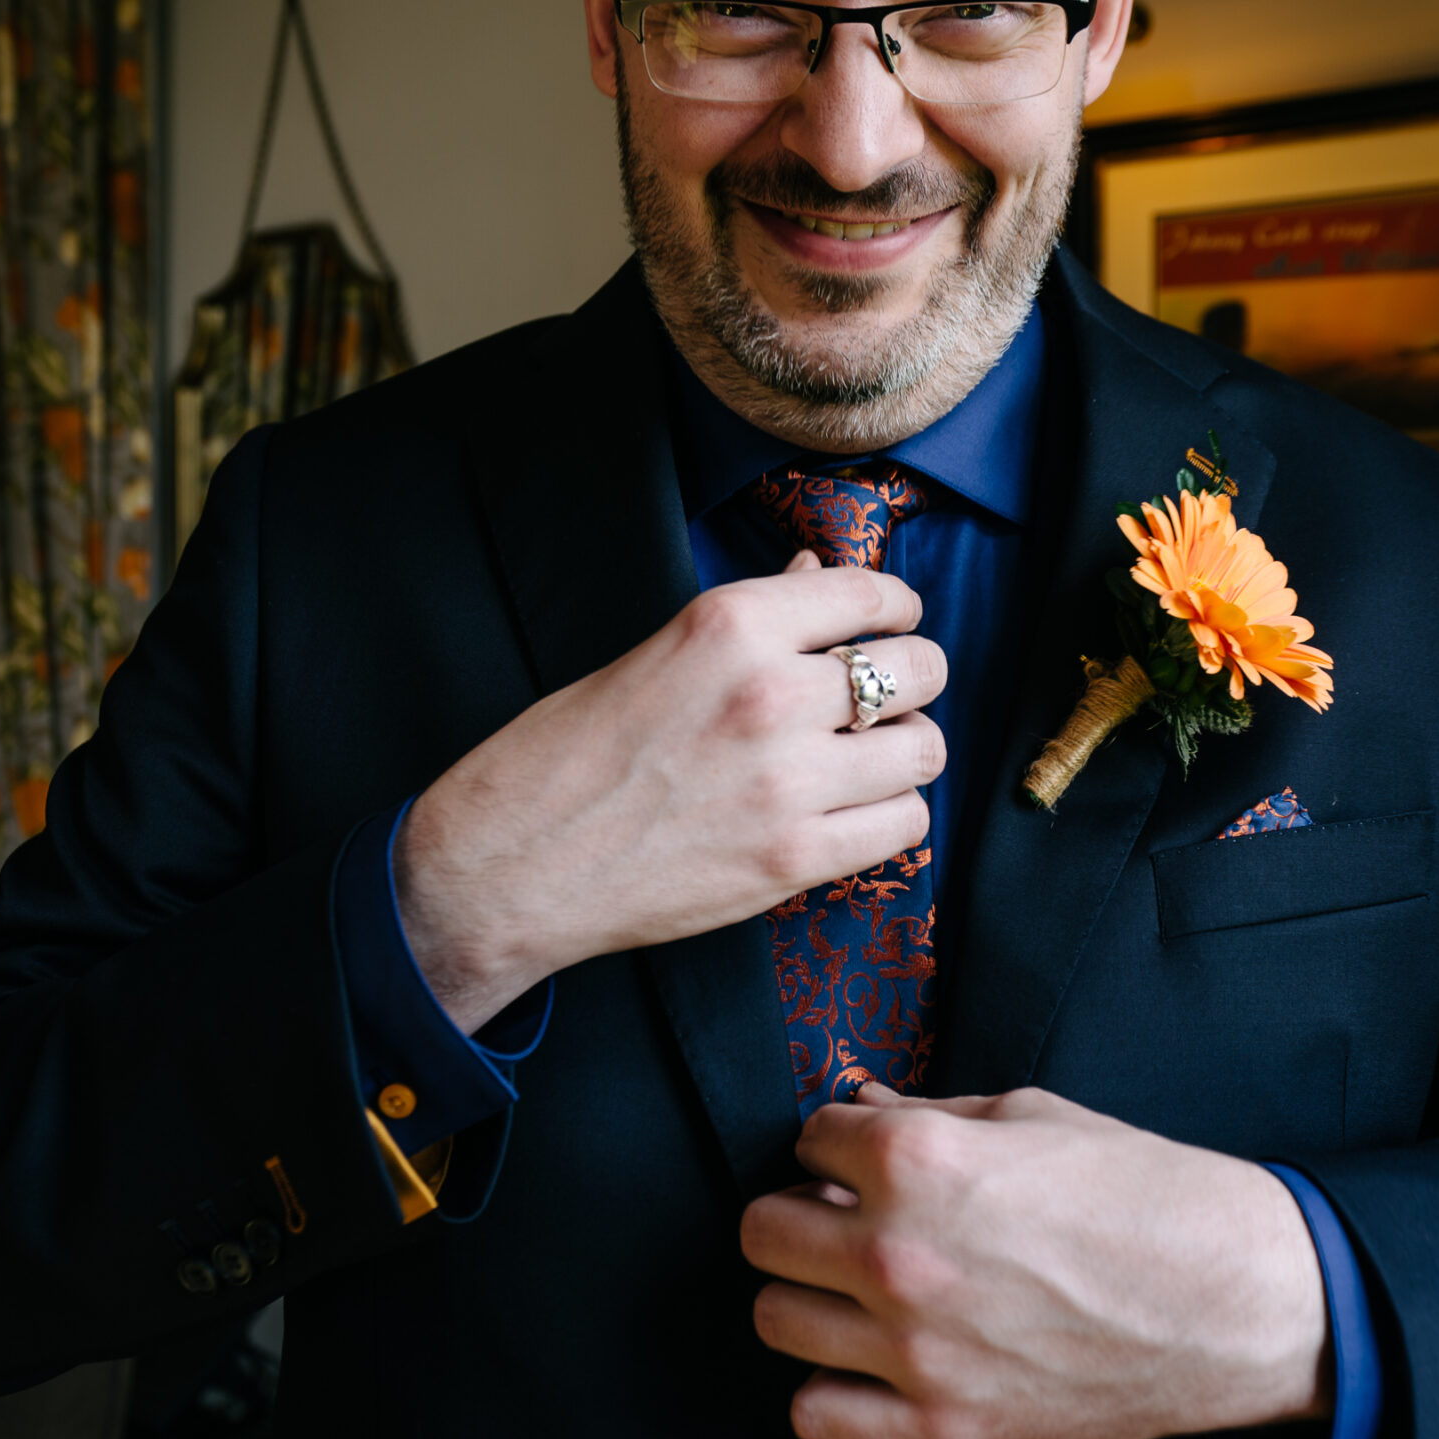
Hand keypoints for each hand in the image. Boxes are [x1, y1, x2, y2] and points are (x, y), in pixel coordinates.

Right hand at [395, 558, 945, 1031]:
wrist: (514, 863)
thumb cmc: (569, 754)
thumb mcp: (657, 655)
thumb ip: (754, 621)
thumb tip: (820, 575)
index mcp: (730, 624)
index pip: (870, 593)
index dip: (897, 606)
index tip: (893, 621)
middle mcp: (771, 692)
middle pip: (921, 668)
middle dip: (913, 679)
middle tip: (884, 699)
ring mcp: (790, 781)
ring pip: (924, 749)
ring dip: (905, 752)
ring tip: (867, 762)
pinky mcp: (795, 859)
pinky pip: (906, 825)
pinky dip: (892, 816)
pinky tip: (854, 813)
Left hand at [741, 1086, 1331, 1438]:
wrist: (1230, 1299)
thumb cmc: (1143, 1195)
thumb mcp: (1035, 1119)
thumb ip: (933, 1114)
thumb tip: (864, 1106)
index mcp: (920, 1160)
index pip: (806, 1138)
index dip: (835, 1143)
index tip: (860, 1156)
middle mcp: (897, 1252)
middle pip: (763, 1231)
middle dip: (798, 1213)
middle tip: (842, 1218)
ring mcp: (914, 1348)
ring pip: (773, 1319)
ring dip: (806, 1296)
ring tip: (853, 1288)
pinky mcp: (943, 1425)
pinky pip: (817, 1416)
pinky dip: (830, 1389)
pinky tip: (868, 1362)